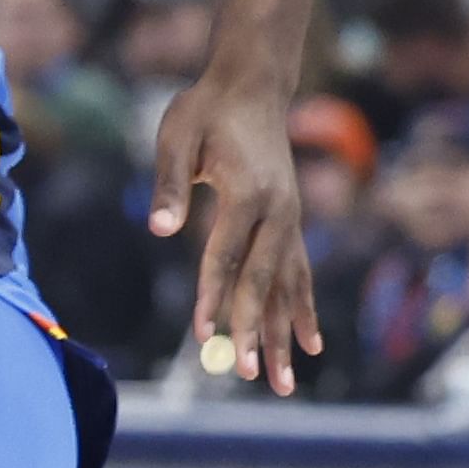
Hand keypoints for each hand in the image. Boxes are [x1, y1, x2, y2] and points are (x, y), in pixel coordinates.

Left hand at [149, 78, 315, 395]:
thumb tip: (159, 228)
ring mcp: (290, 218)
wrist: (251, 84)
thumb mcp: (175, 135)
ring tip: (282, 383)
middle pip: (264, 281)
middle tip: (245, 373)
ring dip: (285, 335)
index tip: (202, 334)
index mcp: (248, 192)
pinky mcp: (291, 222)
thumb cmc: (205, 108)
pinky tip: (309, 345)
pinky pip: (298, 274)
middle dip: (255, 330)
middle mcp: (278, 211)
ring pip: (288, 287)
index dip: (211, 297)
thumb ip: (169, 182)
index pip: (225, 257)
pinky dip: (301, 311)